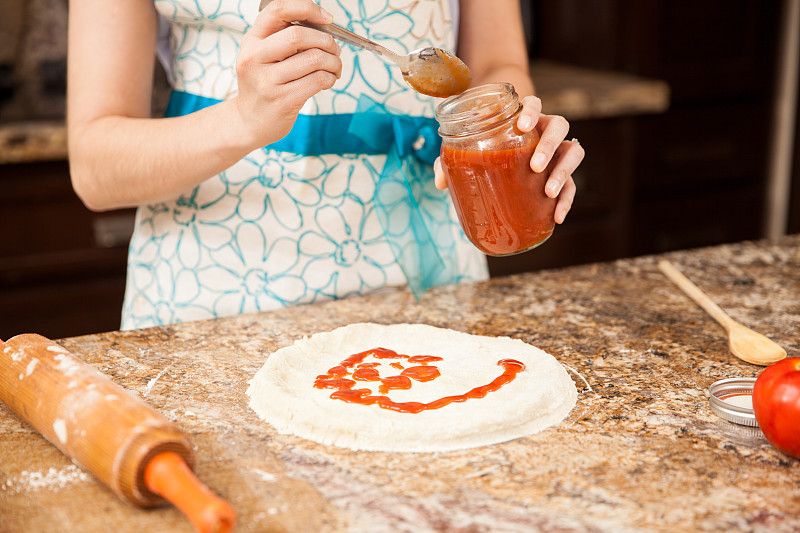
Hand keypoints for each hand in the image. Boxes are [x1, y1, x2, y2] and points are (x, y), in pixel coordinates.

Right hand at [234, 0, 342, 147]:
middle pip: (299, 35)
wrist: (249, 121)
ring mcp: (267, 81)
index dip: (307, 8)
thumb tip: (325, 28)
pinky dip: (330, 78)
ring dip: (333, 62)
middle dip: (326, 41)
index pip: (278, 10)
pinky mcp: (282, 101)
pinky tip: (327, 81)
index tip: (327, 18)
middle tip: (335, 50)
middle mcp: (255, 58)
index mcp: (252, 40)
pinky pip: (317, 81)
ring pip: (314, 59)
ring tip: (334, 68)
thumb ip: (285, 39)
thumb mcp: (263, 56)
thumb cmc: (265, 84)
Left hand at [434, 95, 583, 224]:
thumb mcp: (467, 147)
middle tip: (534, 165)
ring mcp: (556, 152)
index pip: (535, 103)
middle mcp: (544, 130)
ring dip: (564, 171)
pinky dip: (566, 200)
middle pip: (560, 126)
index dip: (532, 111)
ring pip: (573, 152)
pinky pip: (571, 185)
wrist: (502, 151)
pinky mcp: (561, 174)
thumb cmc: (485, 145)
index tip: (522, 125)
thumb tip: (440, 182)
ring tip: (548, 191)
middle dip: (549, 145)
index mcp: (523, 117)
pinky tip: (557, 216)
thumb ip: (450, 158)